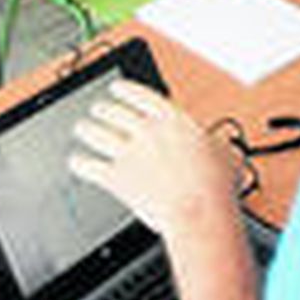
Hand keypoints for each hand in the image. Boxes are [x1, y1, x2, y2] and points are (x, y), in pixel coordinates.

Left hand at [69, 81, 240, 238]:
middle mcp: (146, 131)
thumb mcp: (224, 154)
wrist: (197, 211)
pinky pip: (90, 166)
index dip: (126, 90)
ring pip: (97, 134)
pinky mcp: (116, 177)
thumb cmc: (214, 187)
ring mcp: (128, 152)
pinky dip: (80, 164)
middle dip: (102, 110)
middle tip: (97, 110)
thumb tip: (220, 149)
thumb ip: (214, 146)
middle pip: (114, 112)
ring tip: (82, 128)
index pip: (142, 95)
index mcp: (172, 120)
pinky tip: (76, 163)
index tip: (116, 88)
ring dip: (86, 130)